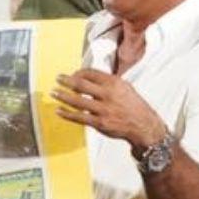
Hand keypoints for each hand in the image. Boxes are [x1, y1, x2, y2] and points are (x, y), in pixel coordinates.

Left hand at [51, 69, 167, 148]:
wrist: (144, 125)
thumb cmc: (133, 106)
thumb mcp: (125, 87)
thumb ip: (108, 82)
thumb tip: (89, 76)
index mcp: (114, 83)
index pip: (91, 73)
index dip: (78, 73)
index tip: (72, 74)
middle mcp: (108, 95)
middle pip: (81, 85)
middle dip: (66, 81)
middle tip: (58, 79)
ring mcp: (103, 110)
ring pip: (78, 101)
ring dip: (63, 96)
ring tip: (54, 92)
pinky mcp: (100, 123)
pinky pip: (79, 117)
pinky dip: (67, 114)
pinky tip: (59, 110)